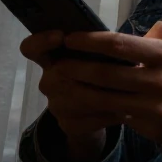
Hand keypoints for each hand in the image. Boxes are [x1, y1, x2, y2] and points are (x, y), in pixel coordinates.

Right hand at [19, 30, 126, 145]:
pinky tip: (125, 110)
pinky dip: (111, 114)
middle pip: (59, 74)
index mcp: (52, 58)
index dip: (41, 40)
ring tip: (129, 90)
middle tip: (116, 69)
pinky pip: (91, 119)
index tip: (61, 36)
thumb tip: (124, 38)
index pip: (32, 48)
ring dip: (107, 95)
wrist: (96, 112)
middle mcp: (49, 81)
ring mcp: (56, 105)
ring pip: (80, 98)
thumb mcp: (98, 55)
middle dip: (90, 71)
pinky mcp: (68, 125)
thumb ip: (101, 46)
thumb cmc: (98, 72)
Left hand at [57, 21, 161, 143]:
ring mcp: (151, 107)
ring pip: (103, 98)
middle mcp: (157, 81)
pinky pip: (114, 115)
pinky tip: (80, 103)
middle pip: (105, 73)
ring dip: (78, 90)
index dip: (90, 41)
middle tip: (57, 62)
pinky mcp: (147, 127)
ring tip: (61, 83)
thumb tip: (139, 33)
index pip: (119, 45)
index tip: (71, 37)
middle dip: (76, 66)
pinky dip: (94, 110)